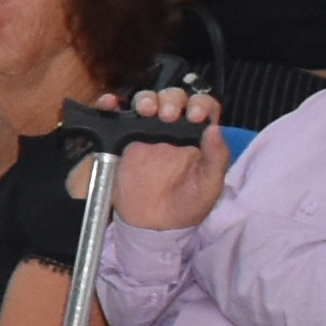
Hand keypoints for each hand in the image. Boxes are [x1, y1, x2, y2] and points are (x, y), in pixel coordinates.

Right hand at [104, 86, 230, 231]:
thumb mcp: (209, 186)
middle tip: (166, 115)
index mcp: (198, 136)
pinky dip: (109, 104)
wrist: (153, 226)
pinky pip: (113, 116)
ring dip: (145, 99)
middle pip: (173, 98)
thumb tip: (214, 129)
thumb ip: (216, 158)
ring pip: (145, 101)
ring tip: (145, 110)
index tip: (194, 116)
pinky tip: (111, 104)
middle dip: (170, 100)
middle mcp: (173, 128)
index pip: (203, 107)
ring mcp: (145, 132)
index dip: (200, 104)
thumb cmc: (186, 205)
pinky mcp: (121, 139)